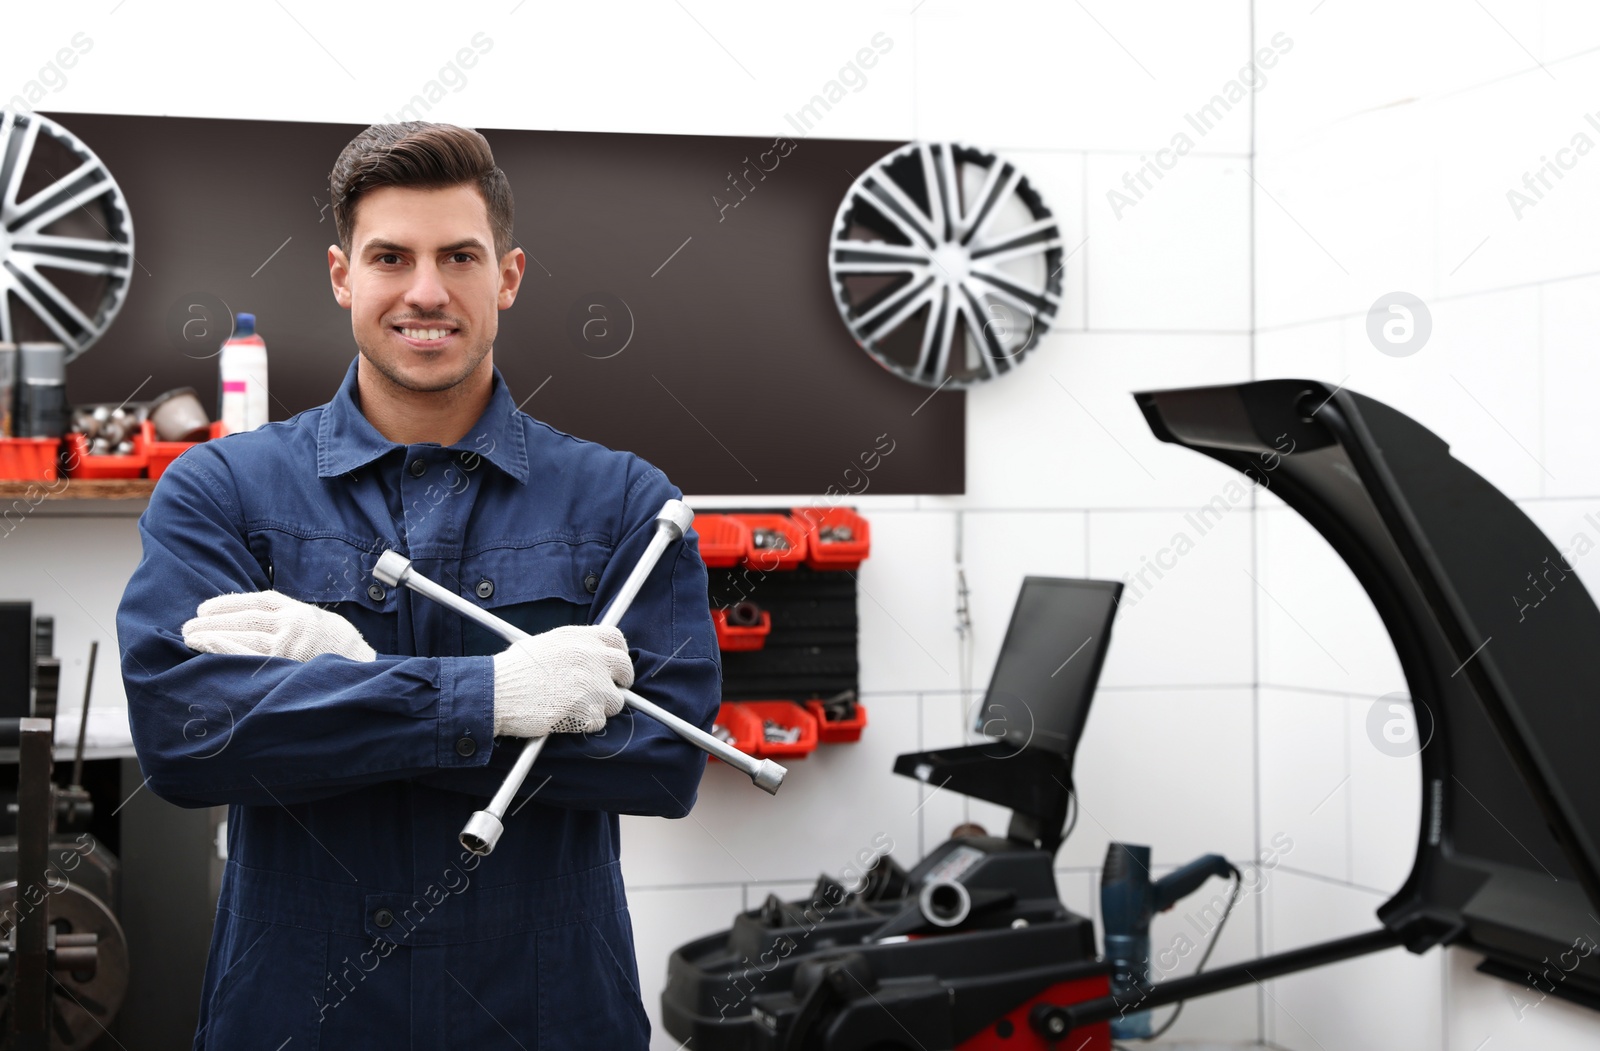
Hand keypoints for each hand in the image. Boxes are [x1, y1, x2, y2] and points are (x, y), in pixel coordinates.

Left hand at [183, 591, 376, 661]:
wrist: (364, 675)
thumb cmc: (343, 653)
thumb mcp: (323, 624)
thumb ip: (296, 618)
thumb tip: (264, 619)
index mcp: (301, 612)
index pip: (258, 601)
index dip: (228, 603)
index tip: (205, 608)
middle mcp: (293, 625)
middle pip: (245, 618)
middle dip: (212, 620)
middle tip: (188, 625)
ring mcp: (288, 646)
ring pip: (242, 635)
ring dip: (211, 634)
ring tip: (190, 636)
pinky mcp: (283, 666)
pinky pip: (246, 656)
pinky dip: (223, 650)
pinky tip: (206, 648)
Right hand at [492, 625, 632, 736]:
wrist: (496, 692)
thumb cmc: (513, 671)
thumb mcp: (546, 644)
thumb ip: (573, 648)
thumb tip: (590, 657)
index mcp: (579, 637)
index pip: (616, 638)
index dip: (619, 654)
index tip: (616, 666)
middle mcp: (591, 656)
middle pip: (625, 669)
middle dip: (620, 683)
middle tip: (609, 693)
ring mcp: (592, 682)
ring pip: (615, 701)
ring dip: (600, 707)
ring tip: (573, 708)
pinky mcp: (587, 708)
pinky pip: (598, 721)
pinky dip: (584, 724)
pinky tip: (565, 718)